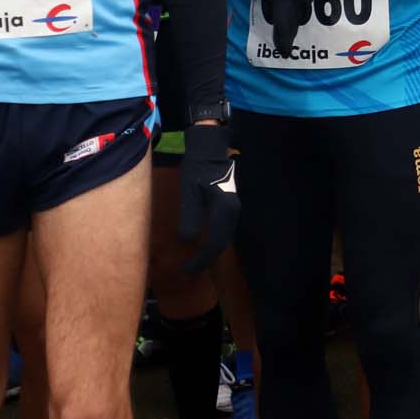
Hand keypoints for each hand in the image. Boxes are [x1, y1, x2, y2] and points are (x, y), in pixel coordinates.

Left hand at [178, 123, 237, 272]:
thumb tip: (188, 241)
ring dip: (210, 250)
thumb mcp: (189, 191)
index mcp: (224, 209)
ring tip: (195, 260)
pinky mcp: (229, 205)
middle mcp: (232, 212)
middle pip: (221, 243)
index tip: (186, 270)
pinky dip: (214, 240)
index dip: (200, 259)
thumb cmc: (197, 167)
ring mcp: (233, 209)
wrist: (210, 148)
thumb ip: (190, 215)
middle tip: (188, 270)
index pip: (214, 243)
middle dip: (206, 258)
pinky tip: (203, 243)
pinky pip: (223, 229)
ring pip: (224, 237)